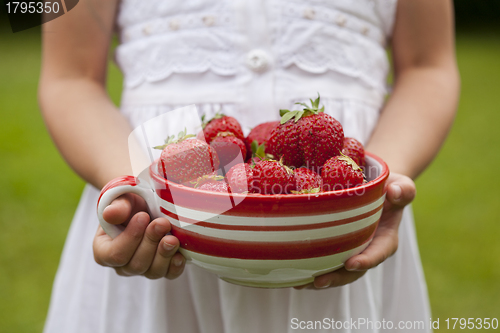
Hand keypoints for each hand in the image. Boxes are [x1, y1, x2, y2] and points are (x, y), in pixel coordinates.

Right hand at [93, 193, 185, 278]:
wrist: (149, 205)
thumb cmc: (132, 204)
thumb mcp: (122, 199)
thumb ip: (117, 207)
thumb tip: (110, 214)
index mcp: (104, 250)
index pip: (115, 254)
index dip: (130, 238)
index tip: (143, 216)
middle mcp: (122, 265)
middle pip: (136, 264)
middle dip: (151, 242)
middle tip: (162, 222)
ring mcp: (143, 269)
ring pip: (153, 271)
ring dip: (164, 254)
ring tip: (173, 238)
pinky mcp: (162, 268)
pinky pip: (169, 274)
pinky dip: (175, 266)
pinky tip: (180, 254)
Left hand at [294, 172, 415, 288]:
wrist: (372, 190)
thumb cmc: (388, 187)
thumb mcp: (399, 185)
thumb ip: (403, 190)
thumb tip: (394, 192)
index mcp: (385, 239)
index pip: (378, 253)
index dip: (366, 261)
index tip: (351, 264)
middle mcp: (367, 251)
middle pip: (353, 271)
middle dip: (336, 278)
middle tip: (318, 281)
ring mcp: (350, 252)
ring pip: (336, 271)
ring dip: (319, 280)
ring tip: (299, 284)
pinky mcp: (335, 250)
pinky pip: (323, 263)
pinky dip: (309, 269)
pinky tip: (292, 274)